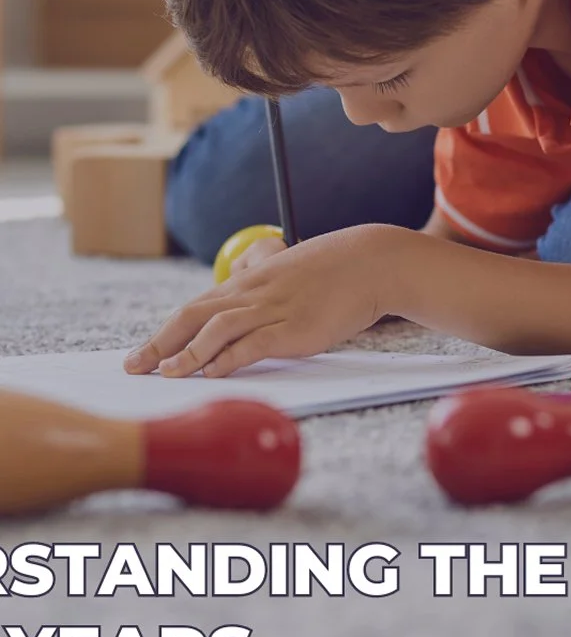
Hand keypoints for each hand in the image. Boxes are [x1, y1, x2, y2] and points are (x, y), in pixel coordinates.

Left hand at [124, 225, 398, 377]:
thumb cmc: (334, 269)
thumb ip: (263, 278)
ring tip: (165, 373)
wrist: (370, 263)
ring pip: (217, 329)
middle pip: (194, 315)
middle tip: (132, 366)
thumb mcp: (290, 269)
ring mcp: (274, 310)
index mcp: (250, 281)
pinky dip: (228, 359)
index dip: (166, 330)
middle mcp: (254, 294)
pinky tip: (211, 373)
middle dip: (160, 342)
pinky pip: (252, 343)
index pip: (197, 306)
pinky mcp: (295, 328)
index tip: (143, 351)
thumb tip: (246, 286)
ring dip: (187, 353)